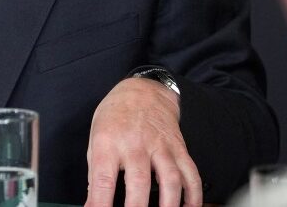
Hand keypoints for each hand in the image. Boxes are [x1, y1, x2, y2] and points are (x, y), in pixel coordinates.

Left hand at [84, 78, 201, 206]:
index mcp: (109, 143)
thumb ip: (96, 174)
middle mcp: (135, 144)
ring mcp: (160, 146)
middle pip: (138, 182)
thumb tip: (93, 204)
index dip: (100, 203)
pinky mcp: (179, 148)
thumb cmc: (115, 117)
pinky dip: (193, 195)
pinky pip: (190, 174)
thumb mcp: (95, 139)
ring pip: (170, 179)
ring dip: (169, 204)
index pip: (103, 179)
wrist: (143, 91)